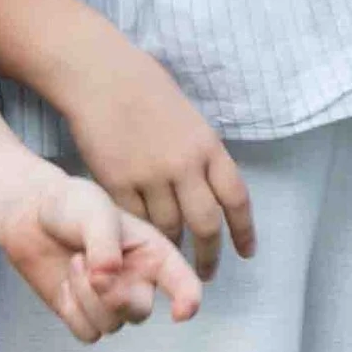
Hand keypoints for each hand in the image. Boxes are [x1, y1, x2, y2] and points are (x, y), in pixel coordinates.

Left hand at [0, 172, 202, 342]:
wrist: (32, 217)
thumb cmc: (72, 205)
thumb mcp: (95, 211)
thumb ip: (105, 243)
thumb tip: (107, 278)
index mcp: (153, 252)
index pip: (183, 281)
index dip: (188, 299)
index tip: (182, 312)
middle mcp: (138, 280)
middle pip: (139, 312)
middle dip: (114, 298)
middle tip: (94, 274)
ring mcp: (111, 301)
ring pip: (110, 324)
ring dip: (85, 298)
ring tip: (75, 262)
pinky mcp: (84, 315)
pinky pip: (87, 333)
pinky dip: (72, 311)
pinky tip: (66, 284)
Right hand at [60, 45, 254, 280]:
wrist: (104, 77)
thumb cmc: (147, 90)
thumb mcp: (189, 119)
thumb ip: (201, 155)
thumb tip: (210, 189)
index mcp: (208, 145)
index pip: (236, 197)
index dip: (244, 230)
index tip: (247, 252)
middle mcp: (185, 164)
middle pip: (205, 224)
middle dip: (208, 255)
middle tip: (205, 274)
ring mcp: (151, 175)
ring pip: (168, 229)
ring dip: (171, 249)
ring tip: (170, 261)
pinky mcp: (118, 183)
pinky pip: (134, 221)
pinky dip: (139, 236)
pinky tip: (140, 245)